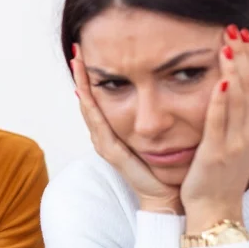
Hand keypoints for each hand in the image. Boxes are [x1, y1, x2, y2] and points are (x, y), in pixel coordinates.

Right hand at [71, 48, 181, 213]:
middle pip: (89, 100)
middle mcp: (106, 136)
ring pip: (89, 109)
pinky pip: (98, 125)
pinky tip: (85, 92)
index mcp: (117, 131)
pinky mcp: (112, 153)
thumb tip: (172, 83)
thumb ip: (161, 114)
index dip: (93, 77)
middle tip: (76, 51)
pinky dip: (90, 107)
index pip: (100, 99)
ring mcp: (106, 145)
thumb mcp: (163, 133)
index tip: (89, 51)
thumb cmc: (169, 167)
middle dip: (81, 76)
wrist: (167, 197)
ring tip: (76, 64)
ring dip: (81, 86)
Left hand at [180, 25, 248, 232]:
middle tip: (234, 27)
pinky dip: (221, 101)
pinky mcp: (217, 153)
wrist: (215, 206)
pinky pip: (219, 122)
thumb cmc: (224, 170)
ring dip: (234, 69)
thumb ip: (247, 109)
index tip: (244, 32)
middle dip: (244, 54)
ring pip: (239, 99)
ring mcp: (238, 143)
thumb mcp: (242, 136)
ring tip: (228, 43)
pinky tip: (219, 81)